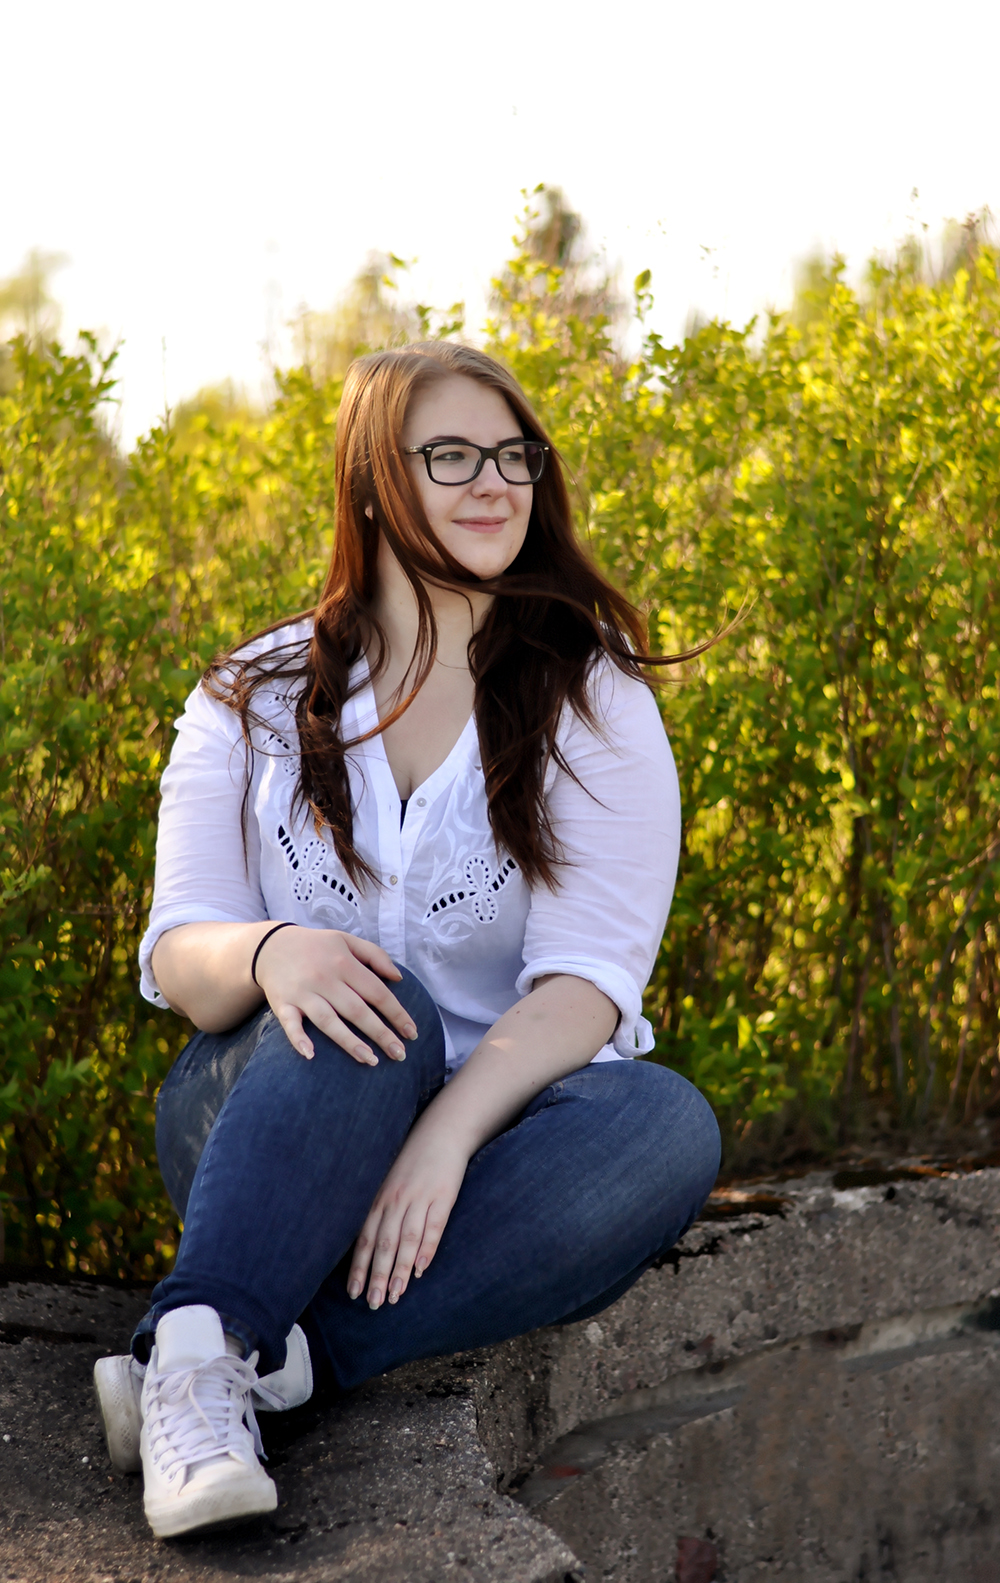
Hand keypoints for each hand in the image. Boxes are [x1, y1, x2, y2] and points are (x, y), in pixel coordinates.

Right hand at [254, 926, 417, 1064]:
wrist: (270, 946)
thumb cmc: (316, 946)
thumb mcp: (346, 940)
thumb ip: (375, 955)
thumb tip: (398, 979)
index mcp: (343, 962)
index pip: (376, 991)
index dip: (396, 1013)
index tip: (412, 1032)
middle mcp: (324, 978)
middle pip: (357, 1010)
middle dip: (381, 1033)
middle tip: (400, 1055)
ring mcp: (303, 993)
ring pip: (328, 1021)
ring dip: (350, 1042)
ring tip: (371, 1060)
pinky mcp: (283, 1004)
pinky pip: (290, 1024)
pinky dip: (299, 1039)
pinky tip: (311, 1055)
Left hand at [347, 1124, 468, 1308]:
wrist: (442, 1132)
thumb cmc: (412, 1161)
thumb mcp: (388, 1182)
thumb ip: (379, 1211)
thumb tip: (367, 1246)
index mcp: (380, 1198)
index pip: (364, 1238)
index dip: (358, 1266)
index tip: (354, 1293)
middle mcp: (396, 1199)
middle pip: (384, 1243)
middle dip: (377, 1275)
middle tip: (374, 1303)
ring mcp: (420, 1198)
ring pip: (407, 1239)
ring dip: (400, 1269)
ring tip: (396, 1295)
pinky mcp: (443, 1196)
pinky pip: (433, 1226)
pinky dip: (426, 1248)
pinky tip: (421, 1268)